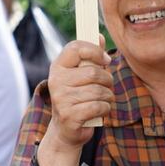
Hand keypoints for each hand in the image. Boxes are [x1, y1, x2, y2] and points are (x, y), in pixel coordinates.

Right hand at [41, 35, 113, 152]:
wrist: (65, 129)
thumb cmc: (77, 96)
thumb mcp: (81, 74)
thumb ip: (91, 55)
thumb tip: (100, 36)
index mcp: (57, 66)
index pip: (75, 48)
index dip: (95, 51)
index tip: (105, 59)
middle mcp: (56, 80)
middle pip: (94, 73)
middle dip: (107, 80)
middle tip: (107, 85)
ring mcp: (61, 99)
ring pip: (99, 91)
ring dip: (108, 96)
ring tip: (104, 98)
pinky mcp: (70, 115)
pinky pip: (98, 106)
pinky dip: (105, 108)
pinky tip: (100, 110)